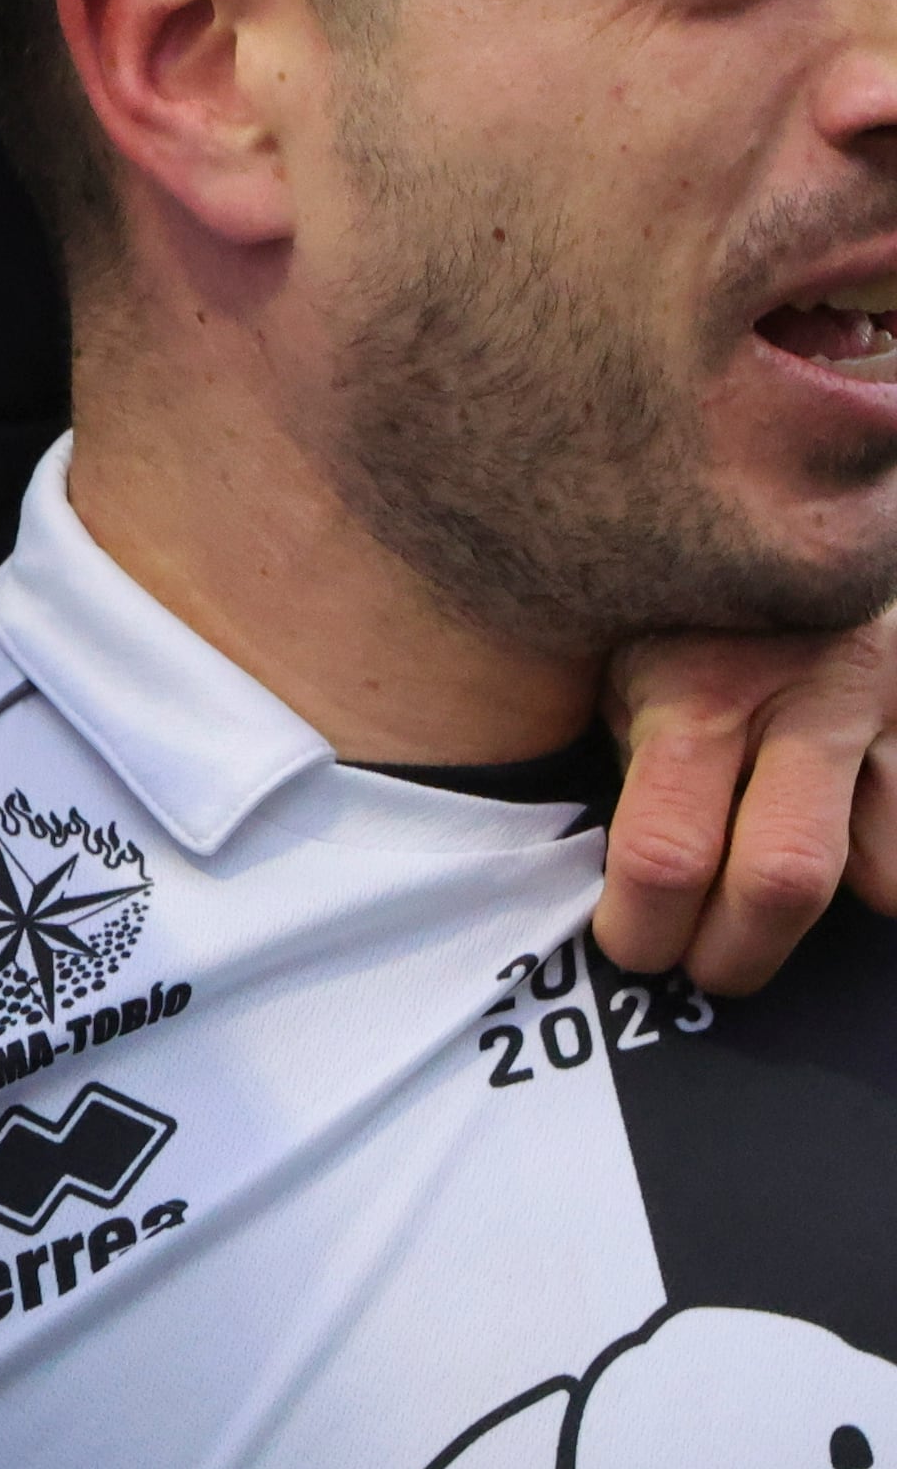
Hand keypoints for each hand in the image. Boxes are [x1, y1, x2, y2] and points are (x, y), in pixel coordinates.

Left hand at [598, 616, 896, 994]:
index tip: (632, 947)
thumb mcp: (624, 661)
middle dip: (738, 956)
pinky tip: (844, 848)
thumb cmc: (676, 606)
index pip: (668, 853)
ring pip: (885, 876)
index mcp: (694, 690)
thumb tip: (600, 882)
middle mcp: (805, 698)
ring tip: (769, 899)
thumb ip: (634, 756)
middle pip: (784, 881)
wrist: (778, 501)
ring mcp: (886, 704)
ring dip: (828, 910)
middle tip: (707, 967)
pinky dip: (885, 866)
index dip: (645, 929)